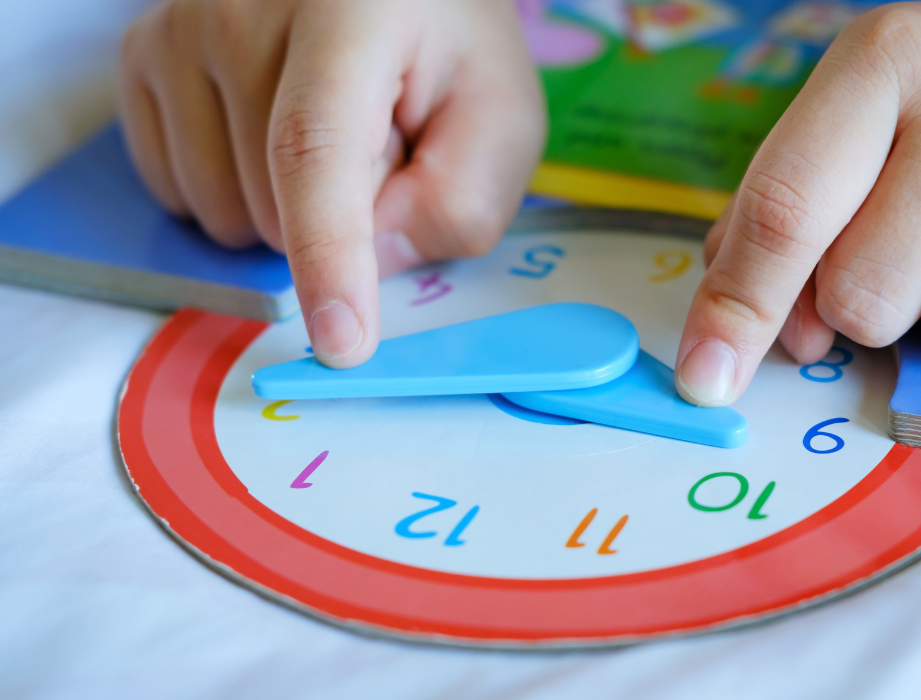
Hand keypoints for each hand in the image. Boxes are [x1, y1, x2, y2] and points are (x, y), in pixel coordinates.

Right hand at [118, 0, 545, 366]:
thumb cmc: (449, 46)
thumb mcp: (500, 118)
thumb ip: (460, 200)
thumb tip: (371, 265)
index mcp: (347, 14)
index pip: (317, 150)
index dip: (328, 257)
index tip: (342, 342)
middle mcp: (239, 10)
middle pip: (275, 209)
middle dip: (343, 224)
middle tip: (385, 150)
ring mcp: (177, 31)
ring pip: (221, 214)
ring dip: (285, 214)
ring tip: (334, 136)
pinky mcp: (143, 57)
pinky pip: (177, 193)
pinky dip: (236, 195)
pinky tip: (273, 138)